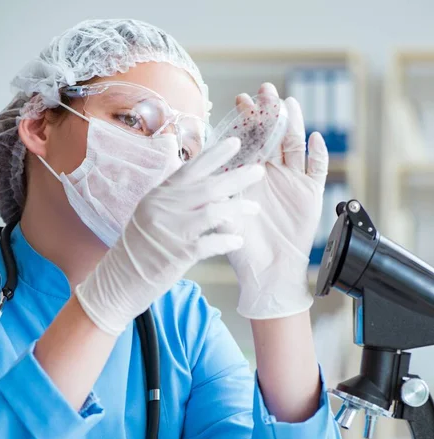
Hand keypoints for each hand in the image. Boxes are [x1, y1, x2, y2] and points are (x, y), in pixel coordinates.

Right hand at [75, 137, 264, 334]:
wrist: (116, 282)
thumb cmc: (136, 251)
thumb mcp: (149, 217)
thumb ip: (173, 202)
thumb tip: (207, 190)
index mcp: (157, 196)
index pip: (190, 169)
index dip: (215, 155)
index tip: (236, 143)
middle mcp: (163, 208)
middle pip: (208, 187)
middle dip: (237, 177)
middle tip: (258, 171)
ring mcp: (171, 230)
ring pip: (214, 211)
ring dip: (238, 208)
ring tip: (254, 208)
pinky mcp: (178, 254)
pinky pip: (212, 243)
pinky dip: (227, 241)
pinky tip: (238, 241)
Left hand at [227, 82, 328, 318]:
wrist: (268, 271)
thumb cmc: (244, 246)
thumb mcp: (224, 216)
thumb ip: (216, 192)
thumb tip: (196, 169)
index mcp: (249, 176)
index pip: (248, 141)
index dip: (246, 122)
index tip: (240, 101)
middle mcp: (270, 174)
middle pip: (273, 136)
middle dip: (269, 113)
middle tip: (265, 91)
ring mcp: (292, 180)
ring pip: (295, 145)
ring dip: (293, 125)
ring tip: (288, 104)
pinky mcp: (310, 193)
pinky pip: (318, 168)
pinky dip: (318, 154)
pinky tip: (315, 138)